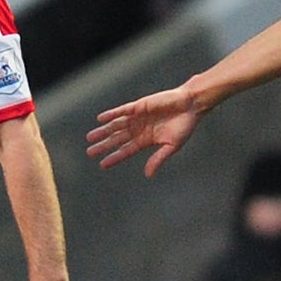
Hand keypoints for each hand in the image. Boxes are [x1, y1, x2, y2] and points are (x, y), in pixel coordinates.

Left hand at [87, 87, 201, 175]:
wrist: (190, 105)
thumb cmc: (184, 126)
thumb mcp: (172, 146)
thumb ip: (158, 159)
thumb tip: (148, 175)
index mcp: (146, 140)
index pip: (127, 150)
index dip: (115, 157)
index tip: (102, 164)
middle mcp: (139, 129)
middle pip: (118, 139)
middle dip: (104, 145)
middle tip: (90, 152)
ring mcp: (138, 117)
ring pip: (116, 125)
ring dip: (103, 131)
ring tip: (90, 138)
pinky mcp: (139, 106)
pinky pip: (122, 111)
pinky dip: (111, 114)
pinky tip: (101, 119)